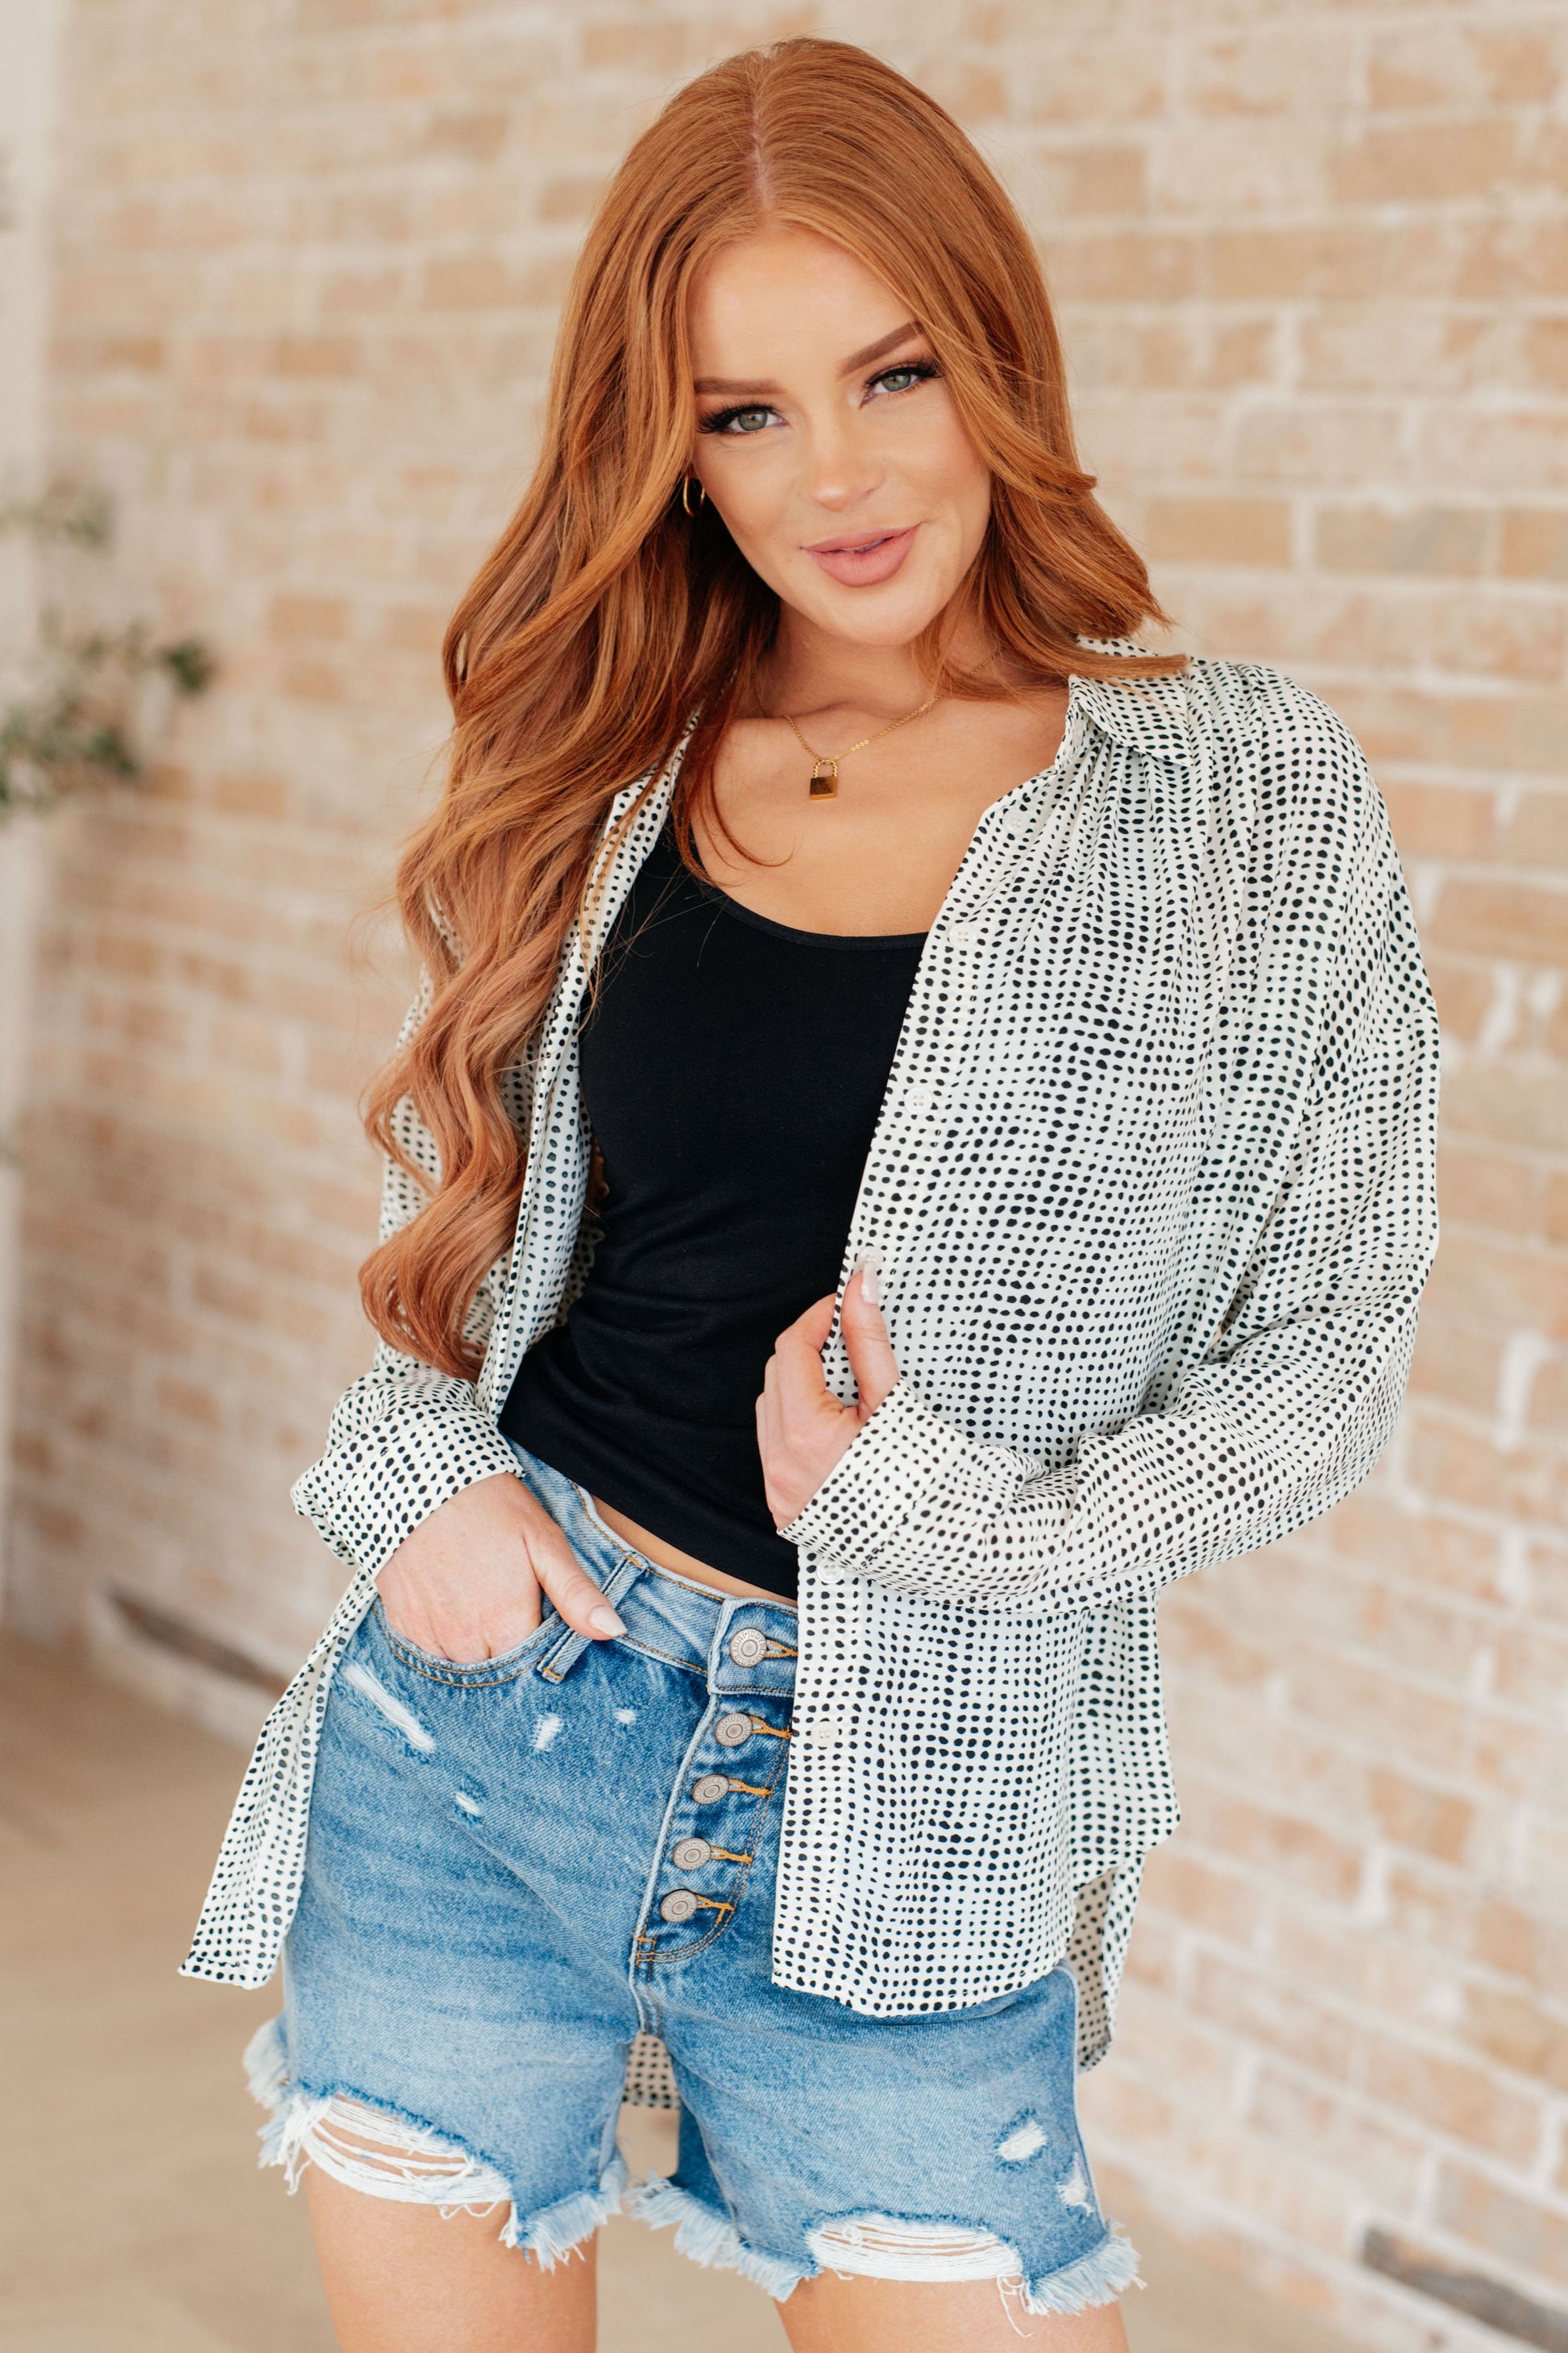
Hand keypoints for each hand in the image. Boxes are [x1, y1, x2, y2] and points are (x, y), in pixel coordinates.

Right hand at [376, 1471, 624, 1662]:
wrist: (420, 1480)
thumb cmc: (490, 1507)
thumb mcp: (544, 1542)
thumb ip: (577, 1594)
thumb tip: (613, 1631)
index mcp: (507, 1626)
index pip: (531, 1664)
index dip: (538, 1640)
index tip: (535, 1614)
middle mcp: (466, 1642)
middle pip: (496, 1667)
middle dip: (506, 1644)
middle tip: (505, 1600)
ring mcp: (428, 1636)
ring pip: (461, 1663)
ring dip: (474, 1645)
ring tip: (478, 1599)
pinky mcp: (401, 1624)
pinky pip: (427, 1651)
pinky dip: (440, 1636)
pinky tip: (449, 1601)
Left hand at [756, 1261, 900, 1527]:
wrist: (934, 1547)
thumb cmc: (921, 1477)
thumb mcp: (893, 1402)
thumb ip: (867, 1340)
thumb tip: (858, 1285)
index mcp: (806, 1433)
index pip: (792, 1350)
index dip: (815, 1319)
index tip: (840, 1305)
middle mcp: (781, 1463)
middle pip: (775, 1376)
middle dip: (806, 1351)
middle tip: (845, 1341)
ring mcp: (777, 1489)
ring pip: (769, 1410)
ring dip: (796, 1387)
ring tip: (843, 1388)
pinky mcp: (782, 1507)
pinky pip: (772, 1447)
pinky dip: (793, 1424)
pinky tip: (830, 1426)